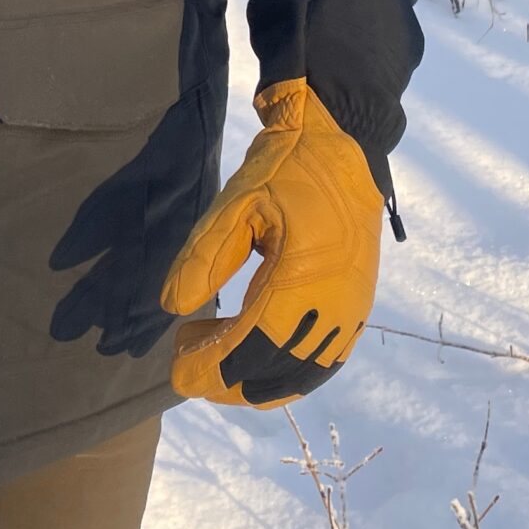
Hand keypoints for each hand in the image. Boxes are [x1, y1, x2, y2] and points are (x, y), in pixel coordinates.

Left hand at [159, 77, 382, 406]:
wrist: (345, 144)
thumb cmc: (286, 168)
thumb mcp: (237, 201)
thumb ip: (204, 256)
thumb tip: (171, 307)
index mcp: (305, 275)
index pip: (253, 343)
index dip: (212, 366)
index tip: (176, 369)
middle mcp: (335, 302)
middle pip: (275, 369)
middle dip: (226, 380)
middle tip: (187, 363)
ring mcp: (352, 309)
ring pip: (301, 374)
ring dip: (254, 384)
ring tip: (215, 364)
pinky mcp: (358, 308)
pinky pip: (324, 363)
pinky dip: (287, 377)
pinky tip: (255, 366)